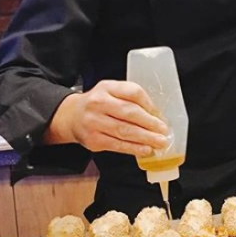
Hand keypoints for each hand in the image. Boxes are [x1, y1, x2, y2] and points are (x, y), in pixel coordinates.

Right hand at [43, 80, 169, 156]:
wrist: (71, 116)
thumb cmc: (99, 104)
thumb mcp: (112, 92)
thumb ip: (132, 100)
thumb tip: (157, 116)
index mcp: (107, 87)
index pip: (133, 92)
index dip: (150, 104)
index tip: (160, 114)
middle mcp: (99, 103)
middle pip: (129, 112)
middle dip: (150, 123)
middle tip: (164, 131)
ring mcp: (94, 122)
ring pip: (124, 131)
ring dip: (145, 138)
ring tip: (159, 142)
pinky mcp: (93, 140)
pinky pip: (117, 145)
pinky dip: (133, 148)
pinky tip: (145, 149)